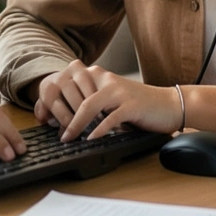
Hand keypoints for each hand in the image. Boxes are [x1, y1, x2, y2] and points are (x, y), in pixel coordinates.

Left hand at [36, 61, 181, 140]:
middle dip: (62, 116)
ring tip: (68, 138)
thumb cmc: (137, 106)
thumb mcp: (110, 101)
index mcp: (98, 76)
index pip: (68, 85)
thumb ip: (90, 106)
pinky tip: (91, 139)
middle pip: (75, 95)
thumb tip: (62, 122)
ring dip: (76, 124)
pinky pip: (110, 118)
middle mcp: (106, 80)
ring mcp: (119, 92)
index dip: (54, 102)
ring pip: (89, 105)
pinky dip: (98, 130)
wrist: (169, 104)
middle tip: (57, 134)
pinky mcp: (131, 105)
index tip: (46, 120)